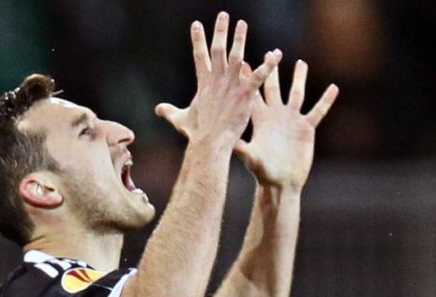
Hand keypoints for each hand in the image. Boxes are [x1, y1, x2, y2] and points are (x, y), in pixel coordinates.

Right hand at [155, 12, 282, 147]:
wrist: (209, 143)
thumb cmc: (196, 134)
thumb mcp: (180, 119)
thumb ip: (170, 111)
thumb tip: (158, 109)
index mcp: (203, 83)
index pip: (199, 55)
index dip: (198, 39)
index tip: (197, 24)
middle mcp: (217, 79)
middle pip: (218, 49)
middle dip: (220, 31)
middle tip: (223, 15)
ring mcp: (231, 85)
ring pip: (237, 56)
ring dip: (240, 39)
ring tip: (242, 24)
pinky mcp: (245, 94)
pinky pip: (259, 75)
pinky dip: (269, 64)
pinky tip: (277, 53)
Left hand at [235, 60, 338, 189]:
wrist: (281, 183)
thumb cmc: (263, 173)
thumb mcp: (252, 159)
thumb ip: (243, 150)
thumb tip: (231, 143)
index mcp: (261, 121)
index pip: (253, 95)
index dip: (250, 80)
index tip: (244, 61)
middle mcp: (276, 116)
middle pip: (274, 88)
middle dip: (273, 71)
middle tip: (271, 52)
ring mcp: (291, 121)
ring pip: (296, 94)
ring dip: (299, 79)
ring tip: (301, 63)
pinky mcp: (306, 129)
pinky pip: (318, 111)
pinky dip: (326, 100)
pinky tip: (334, 88)